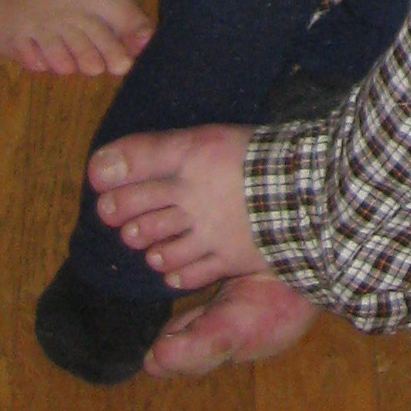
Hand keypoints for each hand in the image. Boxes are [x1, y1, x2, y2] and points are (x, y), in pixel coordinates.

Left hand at [86, 123, 265, 291]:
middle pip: (144, 211)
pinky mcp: (228, 258)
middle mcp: (193, 196)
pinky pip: (190, 273)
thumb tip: (97, 165)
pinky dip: (176, 272)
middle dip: (124, 213)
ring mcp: (209, 232)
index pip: (139, 164)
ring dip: (149, 245)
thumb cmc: (261, 155)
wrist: (313, 190)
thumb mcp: (208, 138)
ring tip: (144, 243)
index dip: (114, 175)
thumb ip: (153, 151)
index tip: (99, 182)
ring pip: (162, 247)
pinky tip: (171, 270)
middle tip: (112, 215)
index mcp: (192, 156)